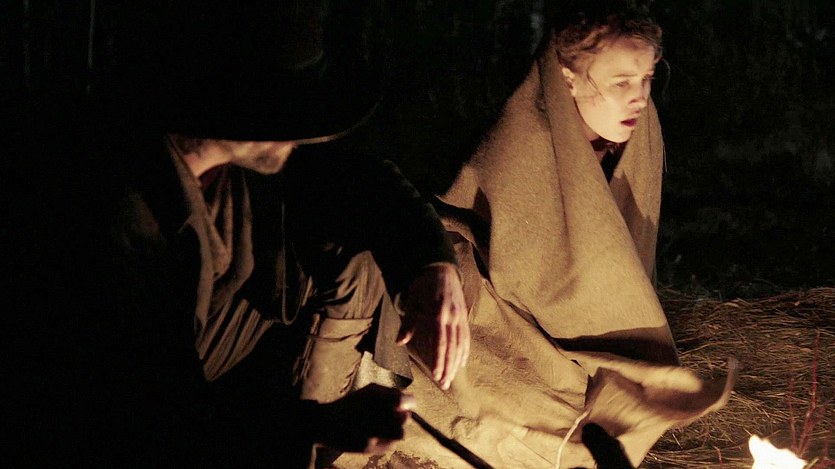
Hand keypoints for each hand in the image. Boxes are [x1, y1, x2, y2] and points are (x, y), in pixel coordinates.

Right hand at [315, 384, 414, 452]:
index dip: (408, 404)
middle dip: (401, 417)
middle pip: (405, 418)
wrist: (325, 423)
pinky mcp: (367, 447)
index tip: (404, 406)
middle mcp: (373, 413)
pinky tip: (375, 437)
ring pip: (400, 433)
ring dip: (396, 431)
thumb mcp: (369, 392)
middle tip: (391, 418)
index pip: (404, 400)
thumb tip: (409, 404)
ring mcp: (371, 431)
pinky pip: (390, 445)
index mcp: (374, 396)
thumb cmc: (351, 405)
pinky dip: (387, 442)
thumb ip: (390, 394)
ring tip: (385, 428)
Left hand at [397, 262, 469, 389]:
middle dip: (448, 367)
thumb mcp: (413, 300)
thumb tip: (399, 342)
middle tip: (444, 384)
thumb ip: (409, 322)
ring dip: (456, 363)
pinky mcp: (464, 316)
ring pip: (460, 344)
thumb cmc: (423, 286)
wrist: (441, 269)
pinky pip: (466, 337)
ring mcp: (460, 317)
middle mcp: (452, 316)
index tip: (436, 375)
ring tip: (451, 378)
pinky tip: (461, 363)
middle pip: (452, 346)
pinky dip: (464, 351)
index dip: (439, 359)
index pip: (440, 342)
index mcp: (438, 313)